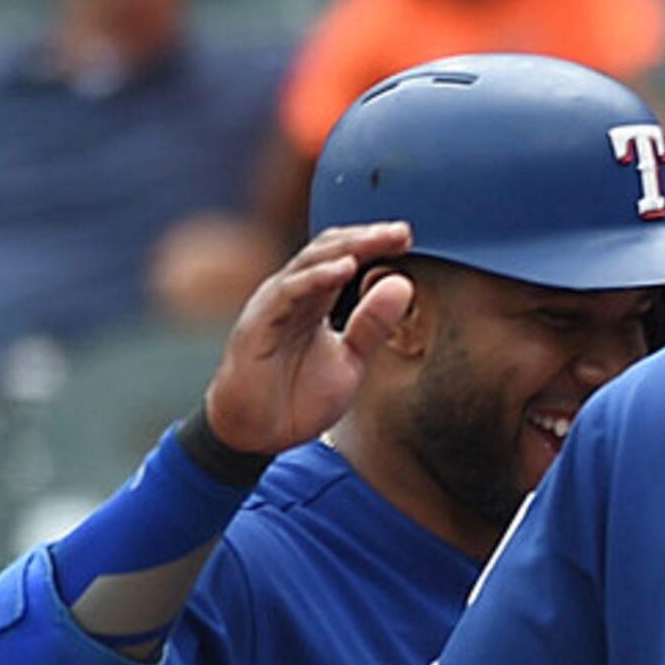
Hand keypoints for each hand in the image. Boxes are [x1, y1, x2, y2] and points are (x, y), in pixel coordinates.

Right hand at [202, 223, 413, 453]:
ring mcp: (274, 306)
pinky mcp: (258, 324)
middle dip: (365, 238)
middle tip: (401, 231)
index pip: (345, 258)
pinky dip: (315, 278)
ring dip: (345, 249)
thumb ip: (373, 324)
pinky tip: (343, 269)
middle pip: (329, 252)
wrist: (258, 432)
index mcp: (315, 299)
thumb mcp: (351, 360)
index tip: (406, 236)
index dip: (374, 244)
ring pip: (308, 263)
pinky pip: (287, 293)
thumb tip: (403, 284)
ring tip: (377, 240)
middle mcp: (292, 294)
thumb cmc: (298, 395)